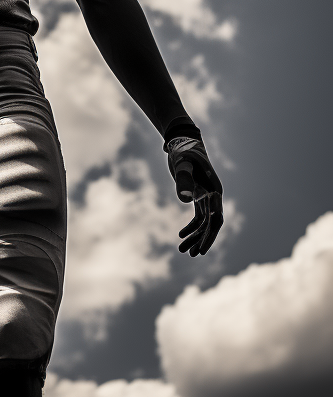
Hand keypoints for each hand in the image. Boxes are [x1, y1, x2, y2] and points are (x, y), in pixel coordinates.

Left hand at [165, 134, 223, 256]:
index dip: (209, 235)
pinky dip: (191, 227)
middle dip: (202, 240)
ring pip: (203, 223)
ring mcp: (206, 196)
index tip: (201, 249)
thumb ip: (184, 180)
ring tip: (182, 250)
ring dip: (195, 236)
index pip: (215, 218)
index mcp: (214, 190)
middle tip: (191, 254)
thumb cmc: (184, 152)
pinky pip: (197, 217)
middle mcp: (213, 195)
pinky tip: (181, 235)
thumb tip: (185, 199)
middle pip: (211, 224)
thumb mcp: (182, 164)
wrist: (182, 142)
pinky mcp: (197, 196)